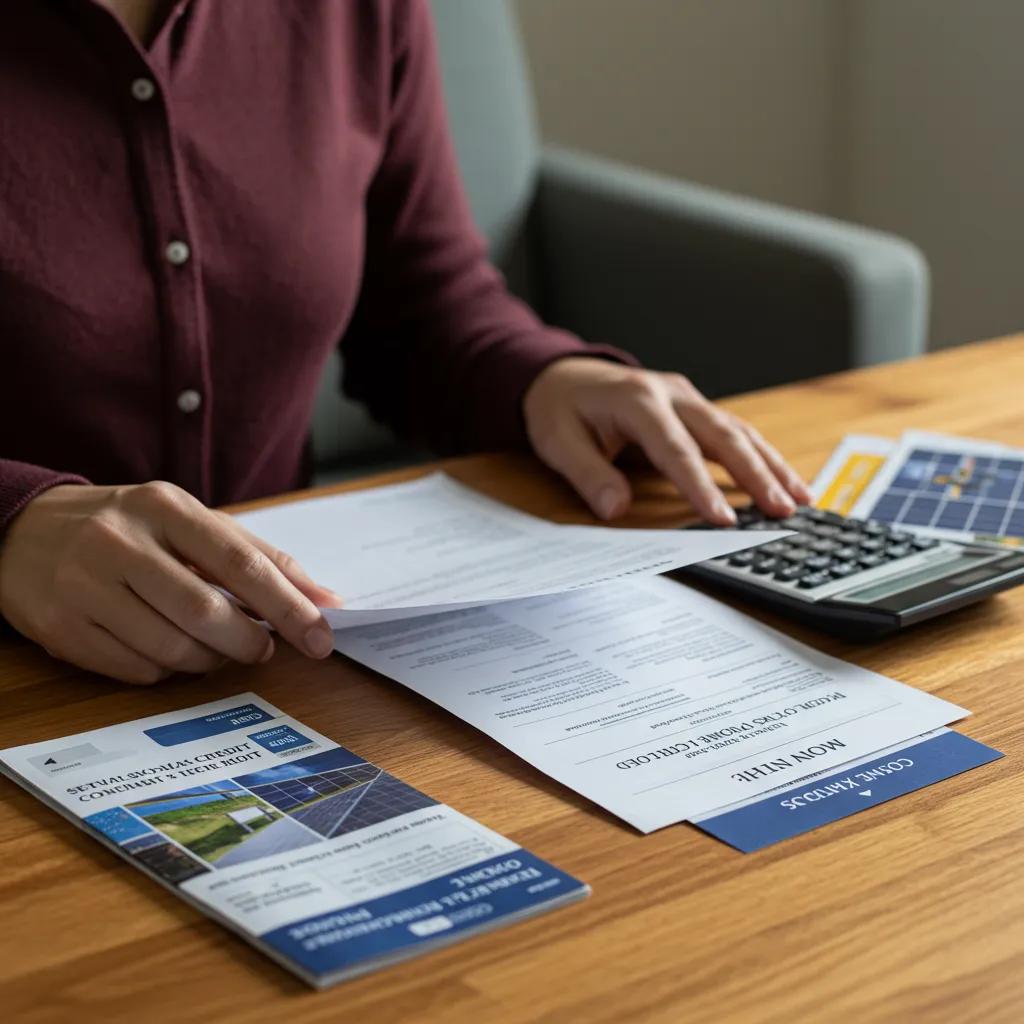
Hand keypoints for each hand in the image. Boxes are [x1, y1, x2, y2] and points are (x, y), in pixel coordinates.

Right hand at [0, 482, 341, 683]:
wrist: (21, 531)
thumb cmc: (130, 528)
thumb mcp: (191, 522)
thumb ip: (260, 557)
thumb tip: (327, 599)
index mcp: (164, 506)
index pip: (240, 562)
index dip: (289, 605)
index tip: (322, 635)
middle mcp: (120, 541)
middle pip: (205, 612)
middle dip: (249, 641)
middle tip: (264, 649)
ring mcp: (83, 586)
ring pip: (171, 649)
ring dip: (210, 661)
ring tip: (217, 649)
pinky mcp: (60, 628)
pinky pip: (136, 670)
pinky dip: (167, 671)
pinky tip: (169, 652)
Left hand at [523, 358, 811, 524]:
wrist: (562, 374)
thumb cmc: (559, 408)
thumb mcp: (558, 441)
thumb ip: (587, 474)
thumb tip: (615, 508)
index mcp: (638, 400)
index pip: (675, 449)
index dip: (699, 486)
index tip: (721, 520)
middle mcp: (672, 394)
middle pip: (722, 434)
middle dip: (755, 474)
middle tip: (781, 510)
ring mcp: (687, 398)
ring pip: (739, 430)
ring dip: (771, 465)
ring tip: (801, 499)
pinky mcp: (694, 408)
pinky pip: (734, 431)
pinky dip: (762, 456)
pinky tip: (784, 480)